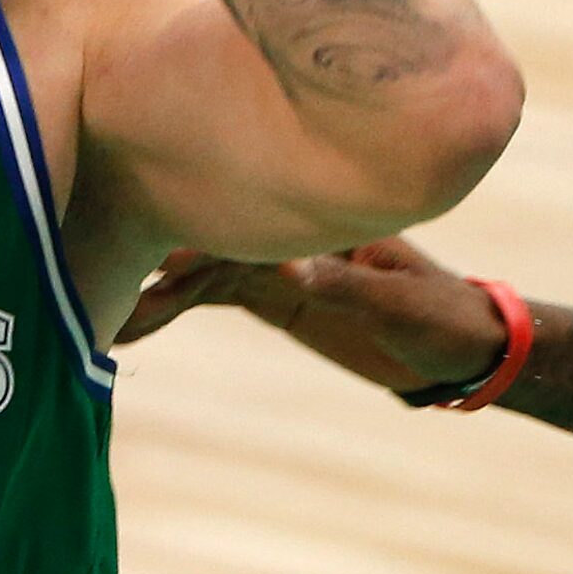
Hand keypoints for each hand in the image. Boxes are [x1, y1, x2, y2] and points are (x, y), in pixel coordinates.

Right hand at [118, 237, 505, 391]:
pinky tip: (131, 327)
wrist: (465, 349)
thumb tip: (286, 271)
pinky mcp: (270, 295)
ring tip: (108, 322)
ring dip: (155, 295)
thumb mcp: (402, 305)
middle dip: (158, 265)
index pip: (247, 224)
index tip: (159, 261)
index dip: (201, 239)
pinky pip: (209, 299)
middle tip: (108, 289)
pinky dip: (171, 310)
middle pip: (208, 243)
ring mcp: (274, 264)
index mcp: (319, 225)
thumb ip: (343, 286)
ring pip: (198, 273)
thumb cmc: (445, 317)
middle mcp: (286, 235)